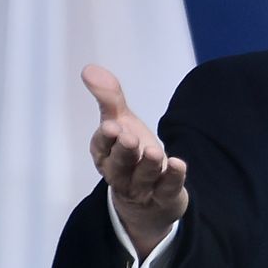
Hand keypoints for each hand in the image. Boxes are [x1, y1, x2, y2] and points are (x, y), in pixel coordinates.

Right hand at [84, 64, 186, 258]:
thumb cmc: (131, 153)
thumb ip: (108, 98)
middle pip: (120, 165)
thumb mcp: (121, 123)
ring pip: (143, 177)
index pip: (102, 147)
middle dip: (124, 152)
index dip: (106, 139)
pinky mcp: (165, 195)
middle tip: (130, 139)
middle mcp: (120, 173)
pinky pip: (167, 188)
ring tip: (154, 152)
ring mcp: (143, 187)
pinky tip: (178, 164)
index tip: (111, 126)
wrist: (149, 198)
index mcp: (105, 155)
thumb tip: (89, 69)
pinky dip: (173, 177)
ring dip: (148, 165)